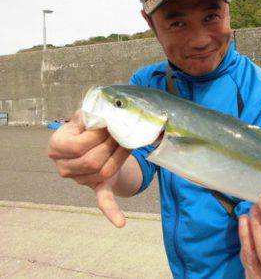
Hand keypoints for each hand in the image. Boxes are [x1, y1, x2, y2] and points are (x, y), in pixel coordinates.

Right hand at [47, 110, 129, 227]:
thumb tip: (109, 114)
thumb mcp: (84, 117)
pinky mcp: (96, 187)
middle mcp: (64, 167)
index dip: (98, 136)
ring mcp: (79, 180)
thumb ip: (91, 115)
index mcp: (57, 147)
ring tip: (127, 142)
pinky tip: (121, 222)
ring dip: (120, 157)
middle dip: (111, 146)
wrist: (93, 142)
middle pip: (92, 161)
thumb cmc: (87, 128)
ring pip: (104, 172)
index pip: (79, 146)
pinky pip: (102, 201)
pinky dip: (112, 211)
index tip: (111, 125)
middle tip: (122, 133)